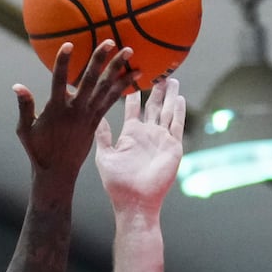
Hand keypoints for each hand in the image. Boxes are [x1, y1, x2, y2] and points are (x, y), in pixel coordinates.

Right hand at [15, 41, 136, 182]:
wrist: (58, 172)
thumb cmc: (38, 150)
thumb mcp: (25, 129)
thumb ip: (24, 106)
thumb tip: (17, 85)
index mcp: (55, 109)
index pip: (59, 81)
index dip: (63, 63)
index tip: (68, 45)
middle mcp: (75, 110)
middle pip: (89, 80)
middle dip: (100, 60)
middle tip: (110, 41)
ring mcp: (88, 115)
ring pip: (106, 88)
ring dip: (118, 69)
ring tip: (129, 50)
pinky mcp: (96, 121)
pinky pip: (112, 100)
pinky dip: (123, 86)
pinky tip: (135, 75)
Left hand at [94, 77, 185, 212]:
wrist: (134, 201)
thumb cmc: (116, 183)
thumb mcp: (105, 156)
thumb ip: (102, 136)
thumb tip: (93, 117)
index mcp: (130, 134)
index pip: (133, 108)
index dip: (132, 92)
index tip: (131, 75)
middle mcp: (147, 134)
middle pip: (154, 106)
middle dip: (156, 89)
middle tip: (157, 70)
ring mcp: (161, 139)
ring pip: (167, 111)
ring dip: (169, 96)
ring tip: (171, 78)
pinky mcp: (172, 146)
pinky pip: (177, 125)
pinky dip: (178, 111)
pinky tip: (178, 97)